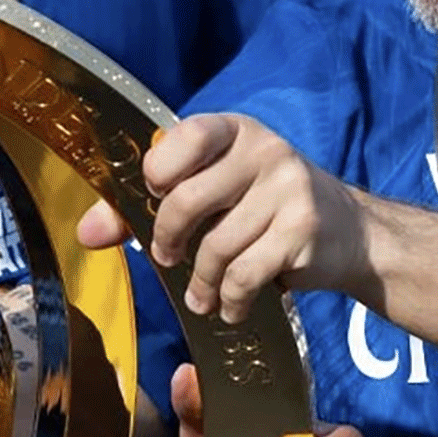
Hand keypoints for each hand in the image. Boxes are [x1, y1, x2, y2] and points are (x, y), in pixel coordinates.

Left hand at [78, 114, 372, 323]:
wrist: (350, 233)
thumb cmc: (264, 210)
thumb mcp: (215, 193)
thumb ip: (151, 207)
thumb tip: (86, 232)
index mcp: (235, 131)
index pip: (187, 137)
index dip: (160, 171)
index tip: (155, 197)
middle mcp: (265, 151)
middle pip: (188, 199)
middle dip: (168, 240)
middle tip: (168, 258)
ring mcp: (288, 190)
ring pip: (216, 248)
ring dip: (201, 284)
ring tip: (202, 296)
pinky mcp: (303, 232)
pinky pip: (244, 276)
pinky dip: (229, 300)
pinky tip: (230, 306)